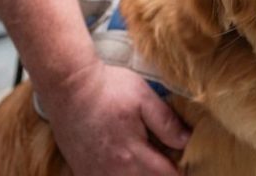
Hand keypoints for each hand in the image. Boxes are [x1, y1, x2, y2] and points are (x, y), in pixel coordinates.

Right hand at [40, 62, 189, 175]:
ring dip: (142, 175)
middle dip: (161, 174)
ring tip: (150, 162)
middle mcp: (114, 171)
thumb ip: (166, 122)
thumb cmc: (109, 89)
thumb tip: (187, 141)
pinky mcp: (83, 172)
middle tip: (169, 160)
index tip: (187, 162)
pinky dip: (121, 175)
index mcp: (132, 154)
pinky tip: (127, 165)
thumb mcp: (144, 97)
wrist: (69, 88)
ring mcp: (96, 174)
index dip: (180, 171)